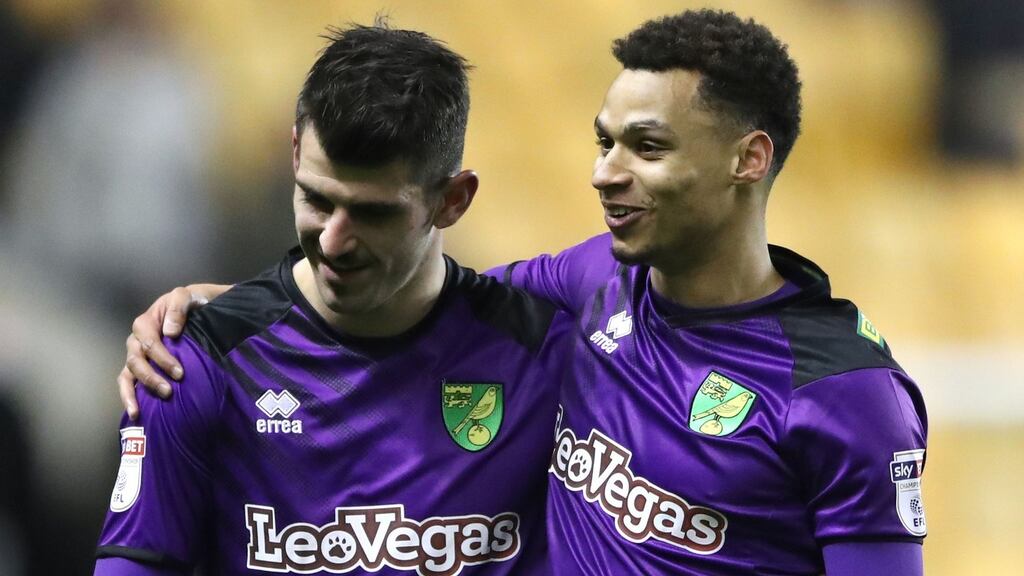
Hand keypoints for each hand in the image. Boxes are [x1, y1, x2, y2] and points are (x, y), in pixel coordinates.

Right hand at [118, 284, 228, 419]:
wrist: (196, 307)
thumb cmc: (191, 303)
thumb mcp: (186, 296)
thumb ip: (178, 308)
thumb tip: (170, 332)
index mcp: (146, 322)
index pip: (148, 342)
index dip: (162, 358)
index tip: (180, 372)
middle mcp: (137, 339)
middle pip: (136, 360)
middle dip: (151, 377)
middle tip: (170, 390)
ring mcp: (136, 353)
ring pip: (129, 373)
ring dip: (136, 391)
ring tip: (143, 409)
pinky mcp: (139, 366)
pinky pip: (126, 381)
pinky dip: (127, 396)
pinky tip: (135, 412)